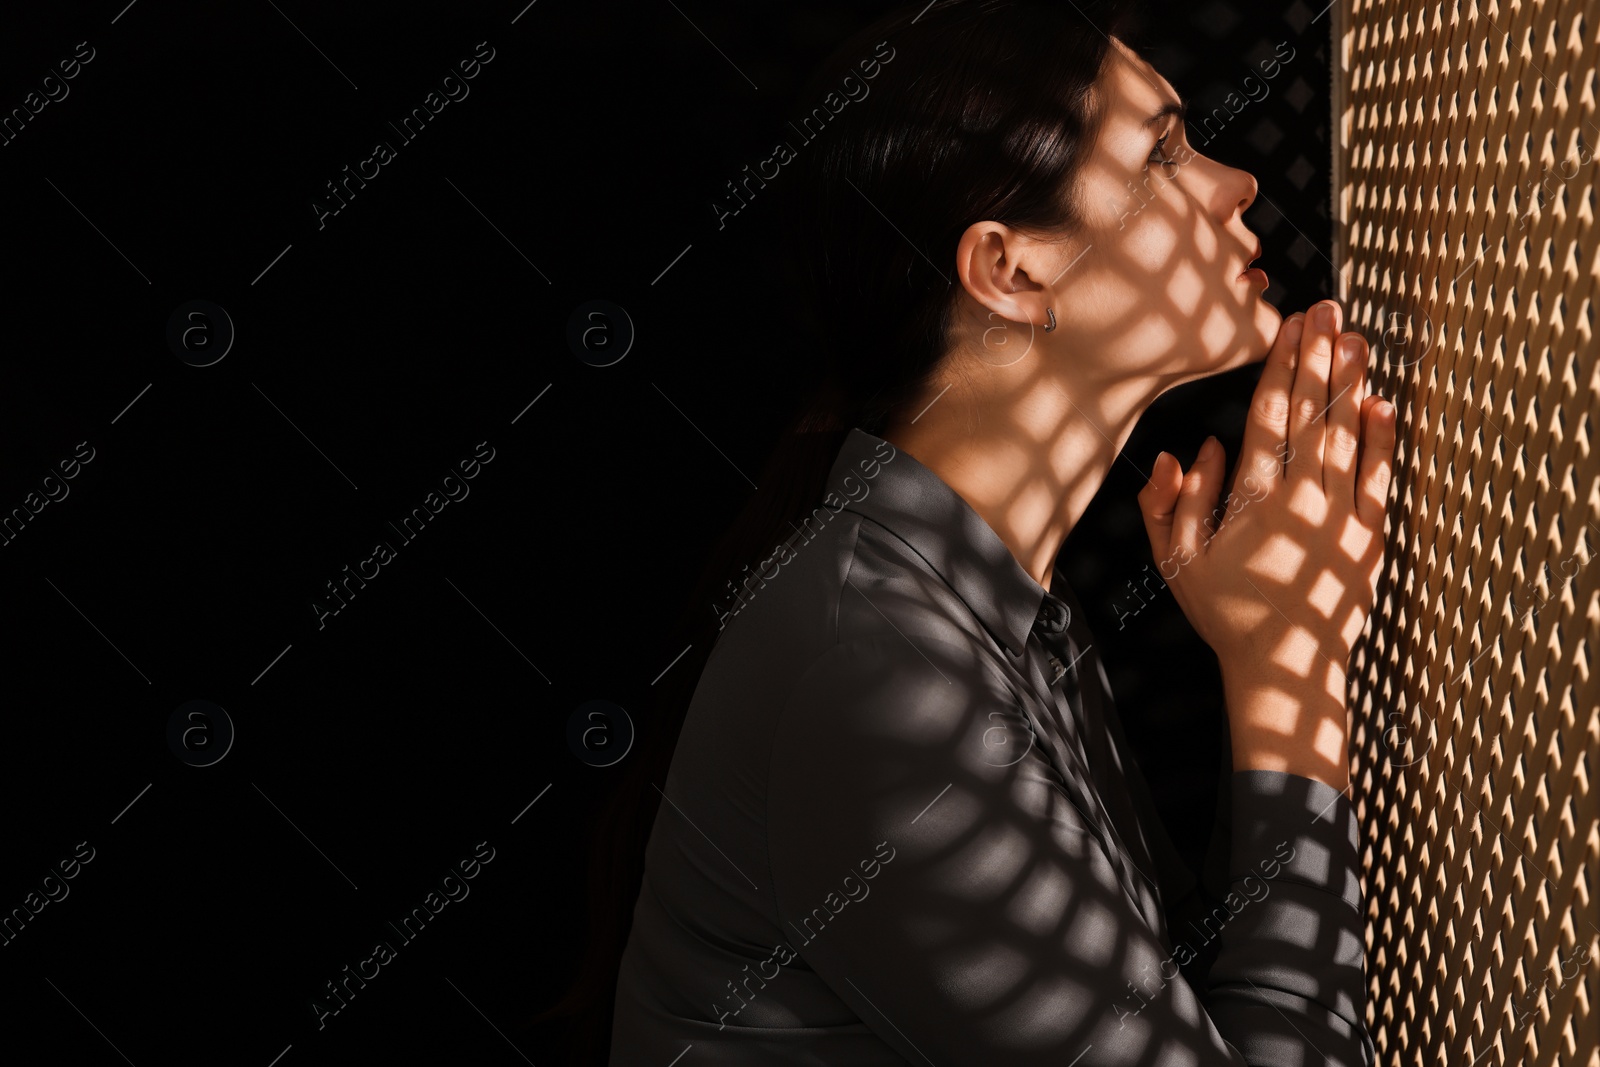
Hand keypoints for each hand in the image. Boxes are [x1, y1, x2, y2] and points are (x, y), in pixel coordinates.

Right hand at [1136, 299, 1395, 704]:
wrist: (1283, 667)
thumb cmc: (1223, 612)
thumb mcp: (1176, 561)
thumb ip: (1173, 502)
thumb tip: (1194, 448)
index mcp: (1252, 500)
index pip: (1269, 417)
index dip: (1280, 367)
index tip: (1290, 327)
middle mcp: (1302, 499)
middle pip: (1312, 413)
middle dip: (1319, 356)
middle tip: (1328, 309)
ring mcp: (1342, 516)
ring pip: (1347, 435)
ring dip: (1351, 383)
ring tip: (1356, 337)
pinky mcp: (1370, 537)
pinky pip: (1378, 475)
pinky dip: (1378, 437)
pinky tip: (1379, 401)